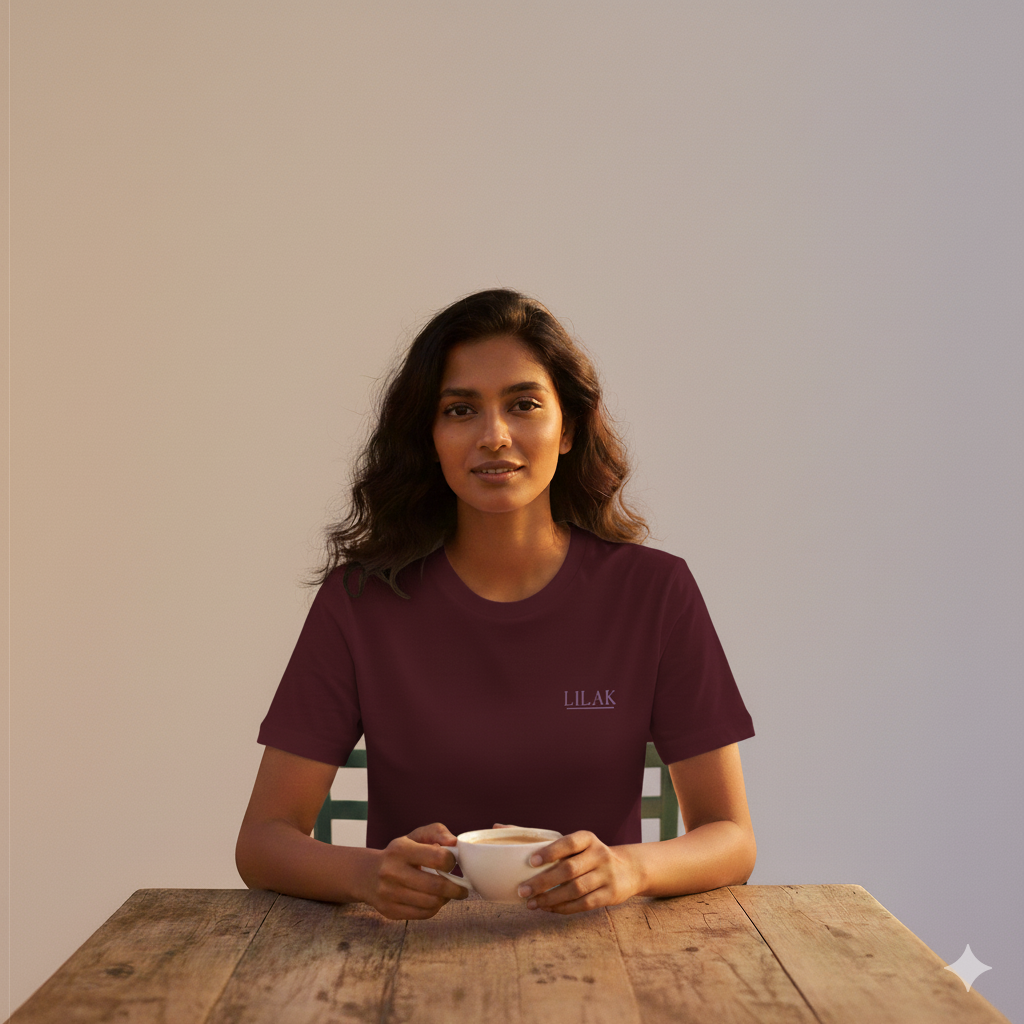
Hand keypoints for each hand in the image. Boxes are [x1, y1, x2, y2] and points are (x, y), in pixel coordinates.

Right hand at [358, 822, 468, 919]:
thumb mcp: (414, 836)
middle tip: (462, 888)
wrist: (367, 875)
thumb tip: (454, 843)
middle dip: (456, 888)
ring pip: (431, 903)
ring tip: (448, 894)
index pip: (438, 858)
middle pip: (437, 886)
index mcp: (401, 850)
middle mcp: (392, 871)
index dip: (452, 862)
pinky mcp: (390, 911)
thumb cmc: (398, 853)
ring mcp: (389, 893)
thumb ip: (437, 832)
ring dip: (446, 899)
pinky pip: (423, 914)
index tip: (453, 863)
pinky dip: (435, 908)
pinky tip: (435, 901)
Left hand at [515, 831, 641, 914]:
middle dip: (543, 882)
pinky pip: (583, 904)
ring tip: (530, 904)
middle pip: (569, 870)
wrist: (627, 869)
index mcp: (587, 838)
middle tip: (521, 890)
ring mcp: (606, 875)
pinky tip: (547, 909)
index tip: (530, 862)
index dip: (550, 851)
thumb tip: (497, 828)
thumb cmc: (587, 854)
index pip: (568, 842)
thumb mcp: (570, 842)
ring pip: (576, 890)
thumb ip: (536, 837)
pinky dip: (563, 908)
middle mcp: (599, 854)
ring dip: (551, 898)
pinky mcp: (609, 895)